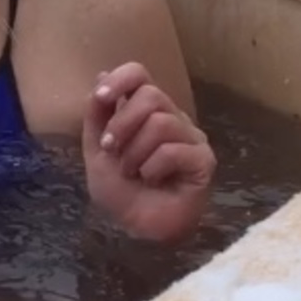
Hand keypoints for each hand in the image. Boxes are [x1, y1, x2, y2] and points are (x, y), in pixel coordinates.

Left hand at [82, 62, 214, 243]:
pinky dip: (153, 168)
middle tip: (112, 150)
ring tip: (133, 172)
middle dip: (122, 124)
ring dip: (135, 152)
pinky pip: (174, 150)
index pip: (140, 74)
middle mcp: (172, 118)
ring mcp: (191, 138)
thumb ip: (98, 114)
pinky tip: (153, 180)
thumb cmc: (119, 189)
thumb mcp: (97, 148)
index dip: (120, 80)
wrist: (134, 226)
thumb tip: (102, 73)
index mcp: (145, 111)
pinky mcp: (204, 161)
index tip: (101, 98)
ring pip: (161, 123)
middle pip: (151, 95)